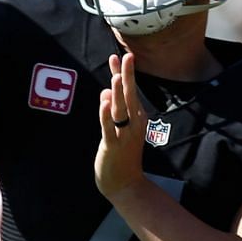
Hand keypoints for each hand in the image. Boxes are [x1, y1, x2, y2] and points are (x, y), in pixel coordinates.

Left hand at [95, 53, 148, 200]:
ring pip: (121, 110)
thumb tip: (105, 92)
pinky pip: (109, 128)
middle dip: (127, 76)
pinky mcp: (113, 146)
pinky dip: (106, 115)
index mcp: (137, 118)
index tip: (122, 55)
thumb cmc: (122, 155)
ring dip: (118, 92)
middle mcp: (134, 124)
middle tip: (126, 57)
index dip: (125, 73)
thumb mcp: (119, 129)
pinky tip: (104, 102)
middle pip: (129, 96)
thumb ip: (111, 109)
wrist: (126, 184)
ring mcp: (124, 135)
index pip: (130, 91)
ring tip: (116, 75)